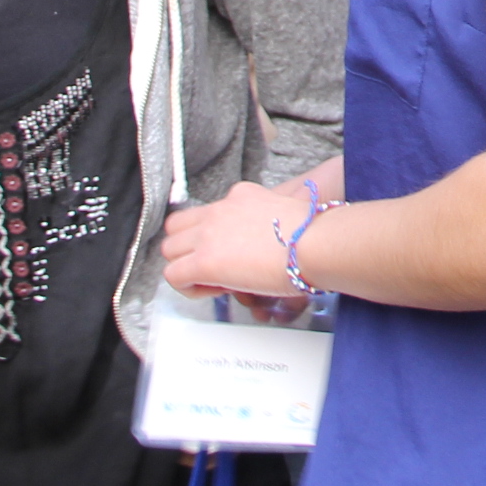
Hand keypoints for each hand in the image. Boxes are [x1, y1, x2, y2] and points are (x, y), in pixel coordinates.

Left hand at [162, 180, 316, 300]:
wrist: (316, 242)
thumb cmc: (315, 234)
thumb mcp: (291, 212)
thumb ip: (275, 218)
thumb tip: (283, 226)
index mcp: (241, 195)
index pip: (207, 213)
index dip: (213, 237)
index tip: (233, 253)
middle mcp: (220, 209)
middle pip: (177, 227)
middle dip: (190, 248)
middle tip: (215, 267)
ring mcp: (209, 234)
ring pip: (169, 249)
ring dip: (186, 266)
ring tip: (214, 281)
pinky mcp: (205, 261)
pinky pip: (174, 276)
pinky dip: (189, 287)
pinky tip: (217, 290)